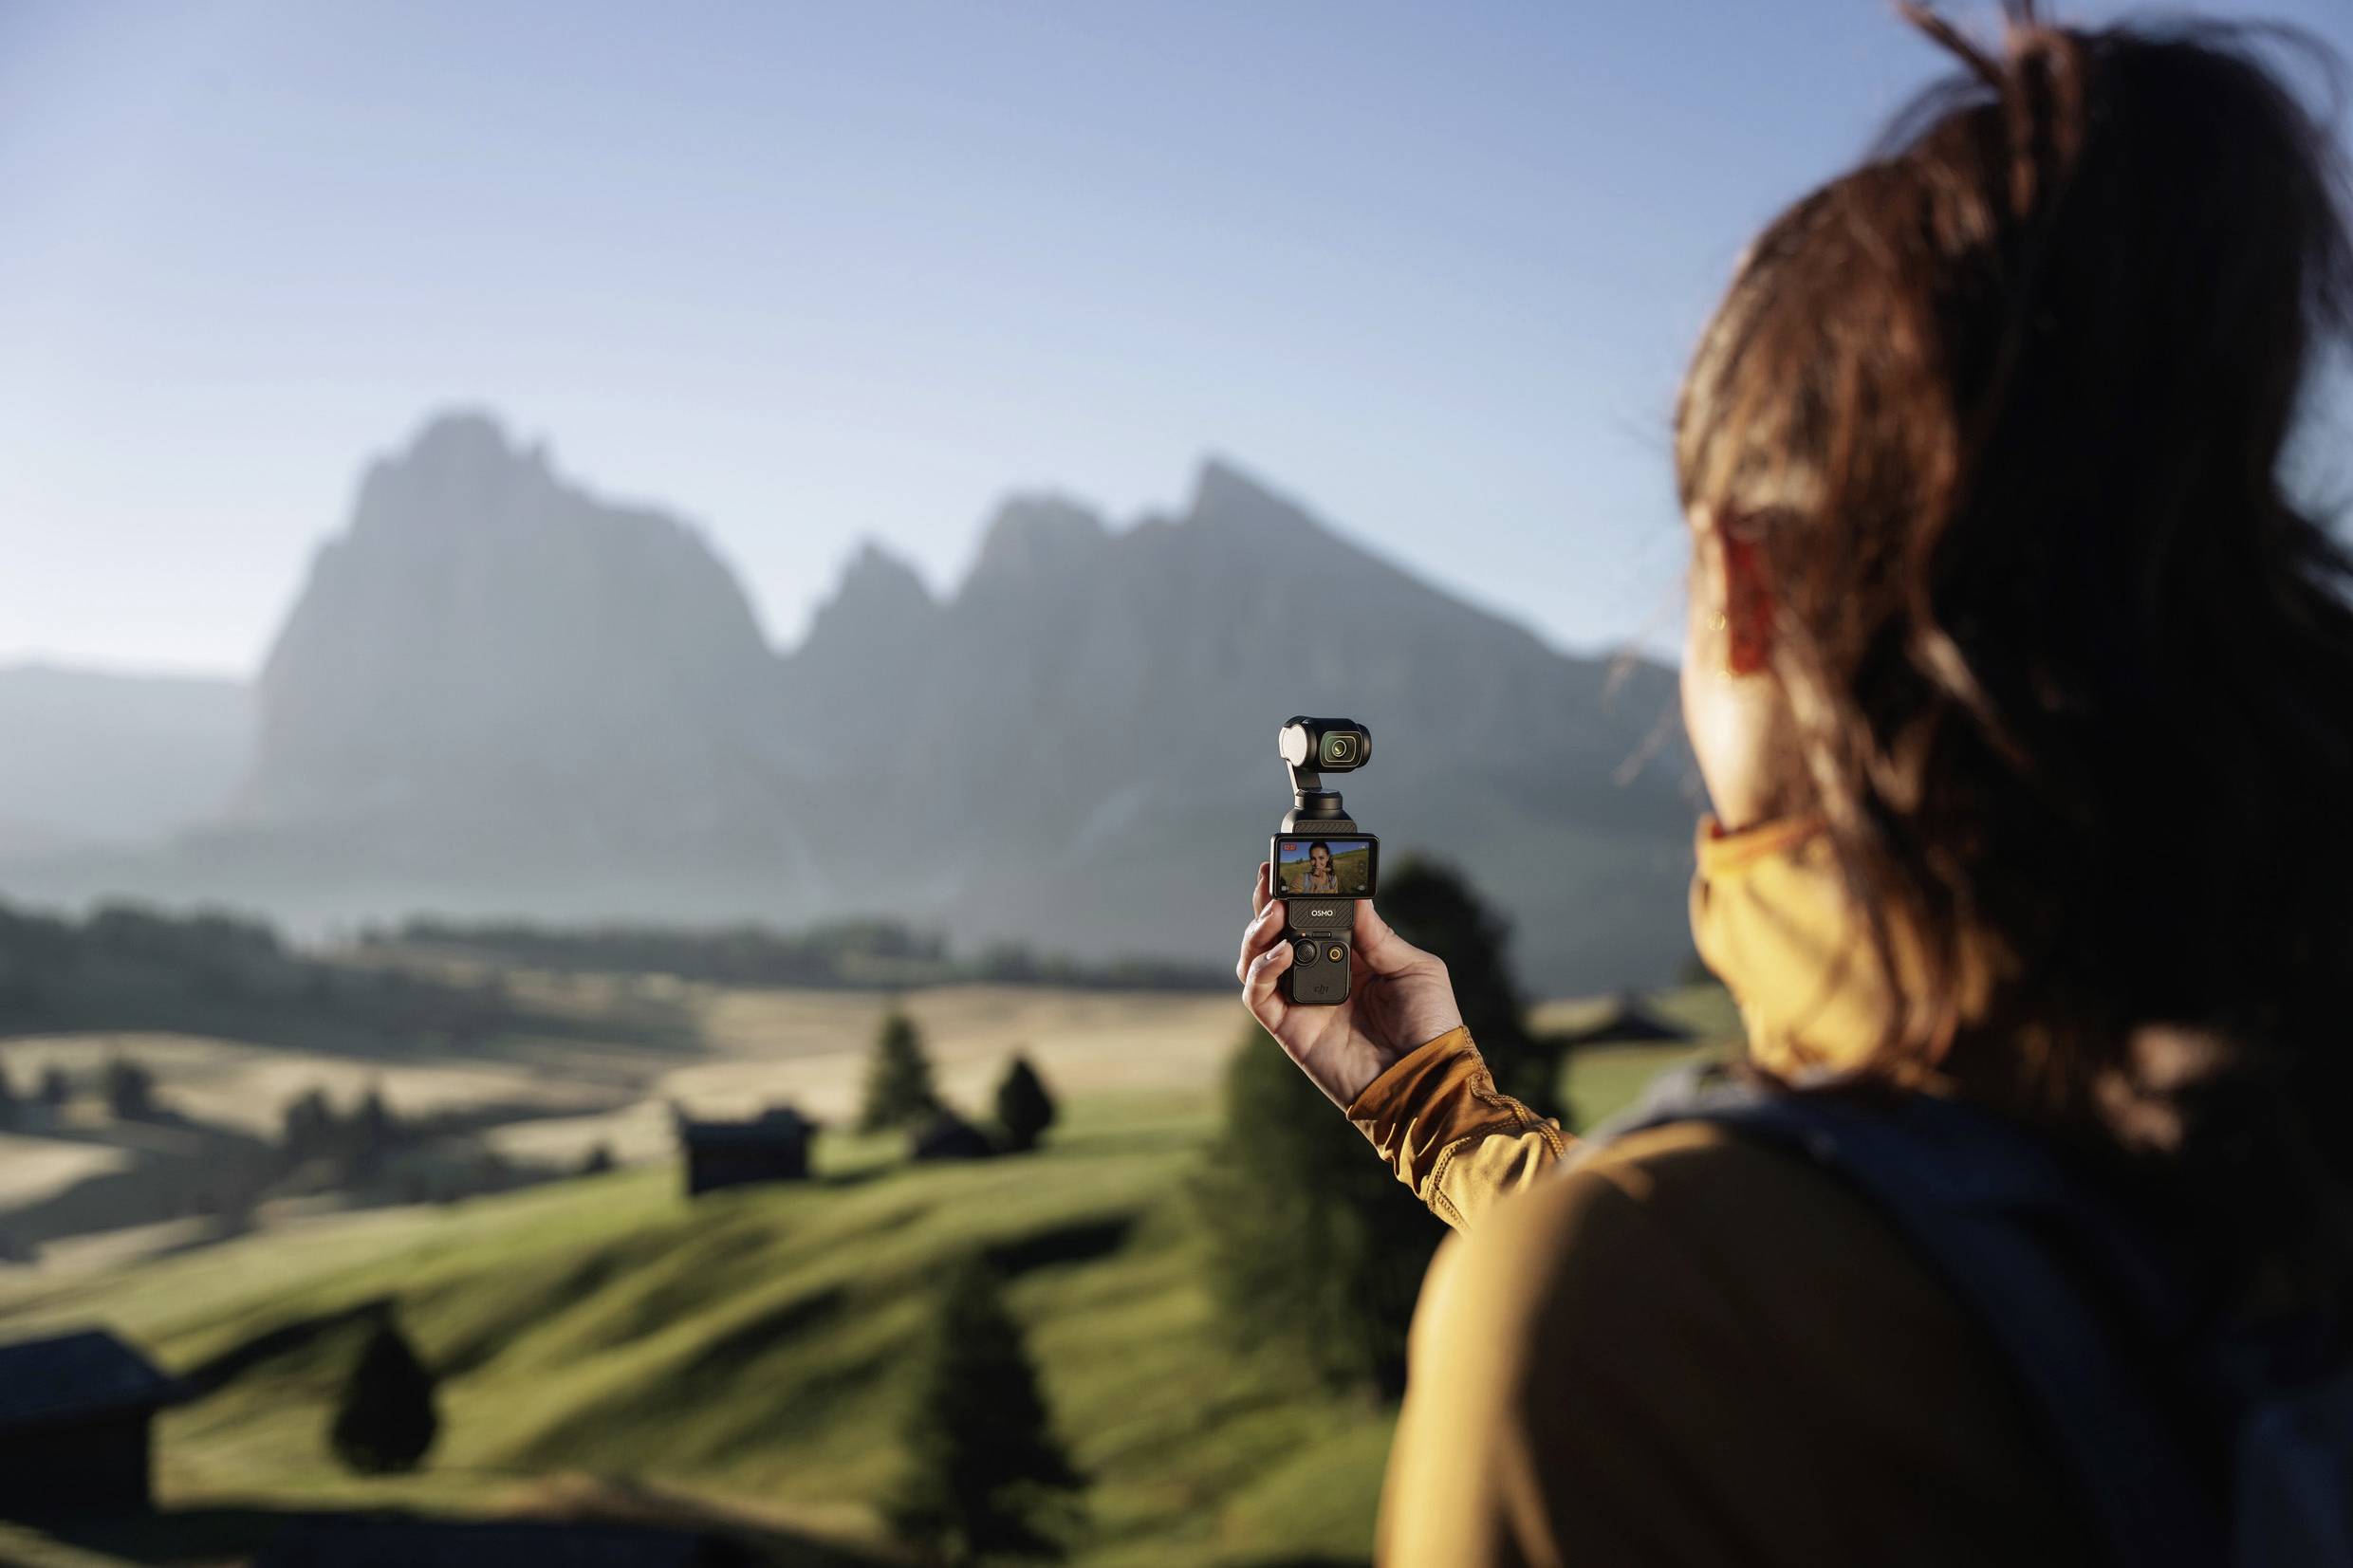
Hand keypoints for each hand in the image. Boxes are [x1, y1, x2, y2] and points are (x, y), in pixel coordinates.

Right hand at [1236, 863, 1463, 1108]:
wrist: (1425, 1078)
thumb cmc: (1431, 1025)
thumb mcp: (1415, 967)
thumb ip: (1378, 933)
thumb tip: (1353, 896)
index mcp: (1351, 958)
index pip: (1312, 917)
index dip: (1298, 893)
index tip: (1293, 865)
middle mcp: (1320, 976)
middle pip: (1276, 933)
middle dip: (1266, 902)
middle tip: (1268, 876)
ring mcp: (1301, 1002)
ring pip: (1256, 959)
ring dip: (1257, 931)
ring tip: (1273, 910)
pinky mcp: (1288, 1028)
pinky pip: (1257, 994)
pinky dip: (1261, 969)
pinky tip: (1282, 951)